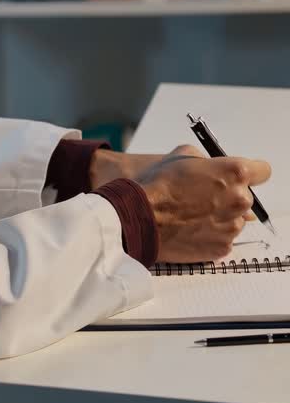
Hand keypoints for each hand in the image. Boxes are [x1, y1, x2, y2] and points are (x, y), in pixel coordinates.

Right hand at [120, 144, 270, 263]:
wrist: (139, 217)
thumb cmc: (158, 185)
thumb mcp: (182, 155)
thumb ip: (208, 161)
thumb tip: (214, 169)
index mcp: (235, 173)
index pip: (263, 171)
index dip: (250, 172)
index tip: (238, 177)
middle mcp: (240, 200)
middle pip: (246, 197)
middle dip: (229, 195)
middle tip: (203, 196)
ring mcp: (232, 226)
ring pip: (234, 219)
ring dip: (220, 216)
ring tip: (192, 215)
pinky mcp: (222, 247)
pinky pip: (222, 238)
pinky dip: (210, 234)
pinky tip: (190, 228)